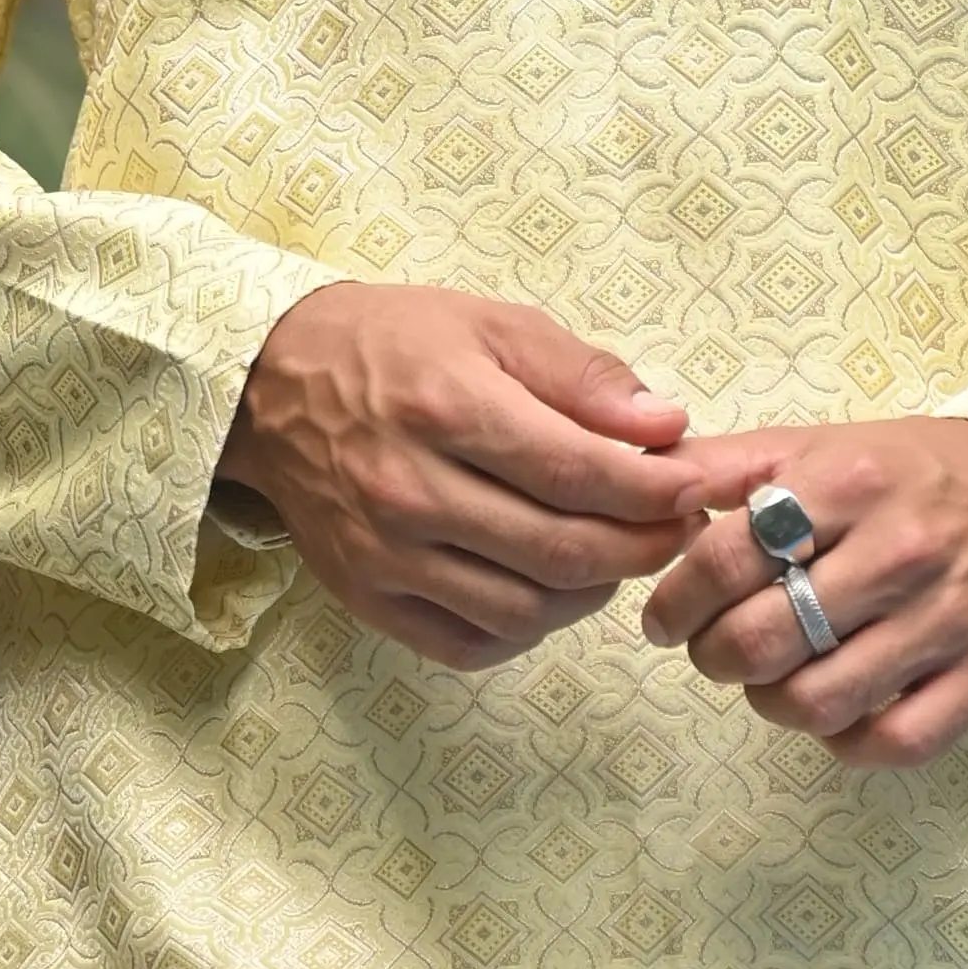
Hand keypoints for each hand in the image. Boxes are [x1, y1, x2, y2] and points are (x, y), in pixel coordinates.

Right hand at [220, 282, 694, 670]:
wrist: (271, 387)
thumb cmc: (392, 345)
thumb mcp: (491, 324)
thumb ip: (583, 376)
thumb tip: (666, 427)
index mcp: (446, 408)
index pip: (577, 472)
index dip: (654, 490)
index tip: (696, 486)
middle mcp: (410, 491)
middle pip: (560, 550)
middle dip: (642, 547)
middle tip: (679, 529)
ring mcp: (385, 556)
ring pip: (524, 609)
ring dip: (591, 591)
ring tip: (614, 551)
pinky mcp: (368, 599)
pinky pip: (471, 643)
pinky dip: (529, 627)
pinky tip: (549, 587)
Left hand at [639, 414, 967, 765]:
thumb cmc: (919, 473)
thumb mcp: (826, 444)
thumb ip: (730, 464)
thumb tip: (645, 483)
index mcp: (849, 484)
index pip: (726, 559)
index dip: (676, 602)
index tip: (666, 619)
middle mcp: (901, 552)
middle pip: (765, 641)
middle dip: (715, 658)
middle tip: (715, 652)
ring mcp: (950, 620)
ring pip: (820, 702)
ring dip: (773, 703)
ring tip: (774, 681)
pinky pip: (894, 743)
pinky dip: (847, 742)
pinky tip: (837, 714)